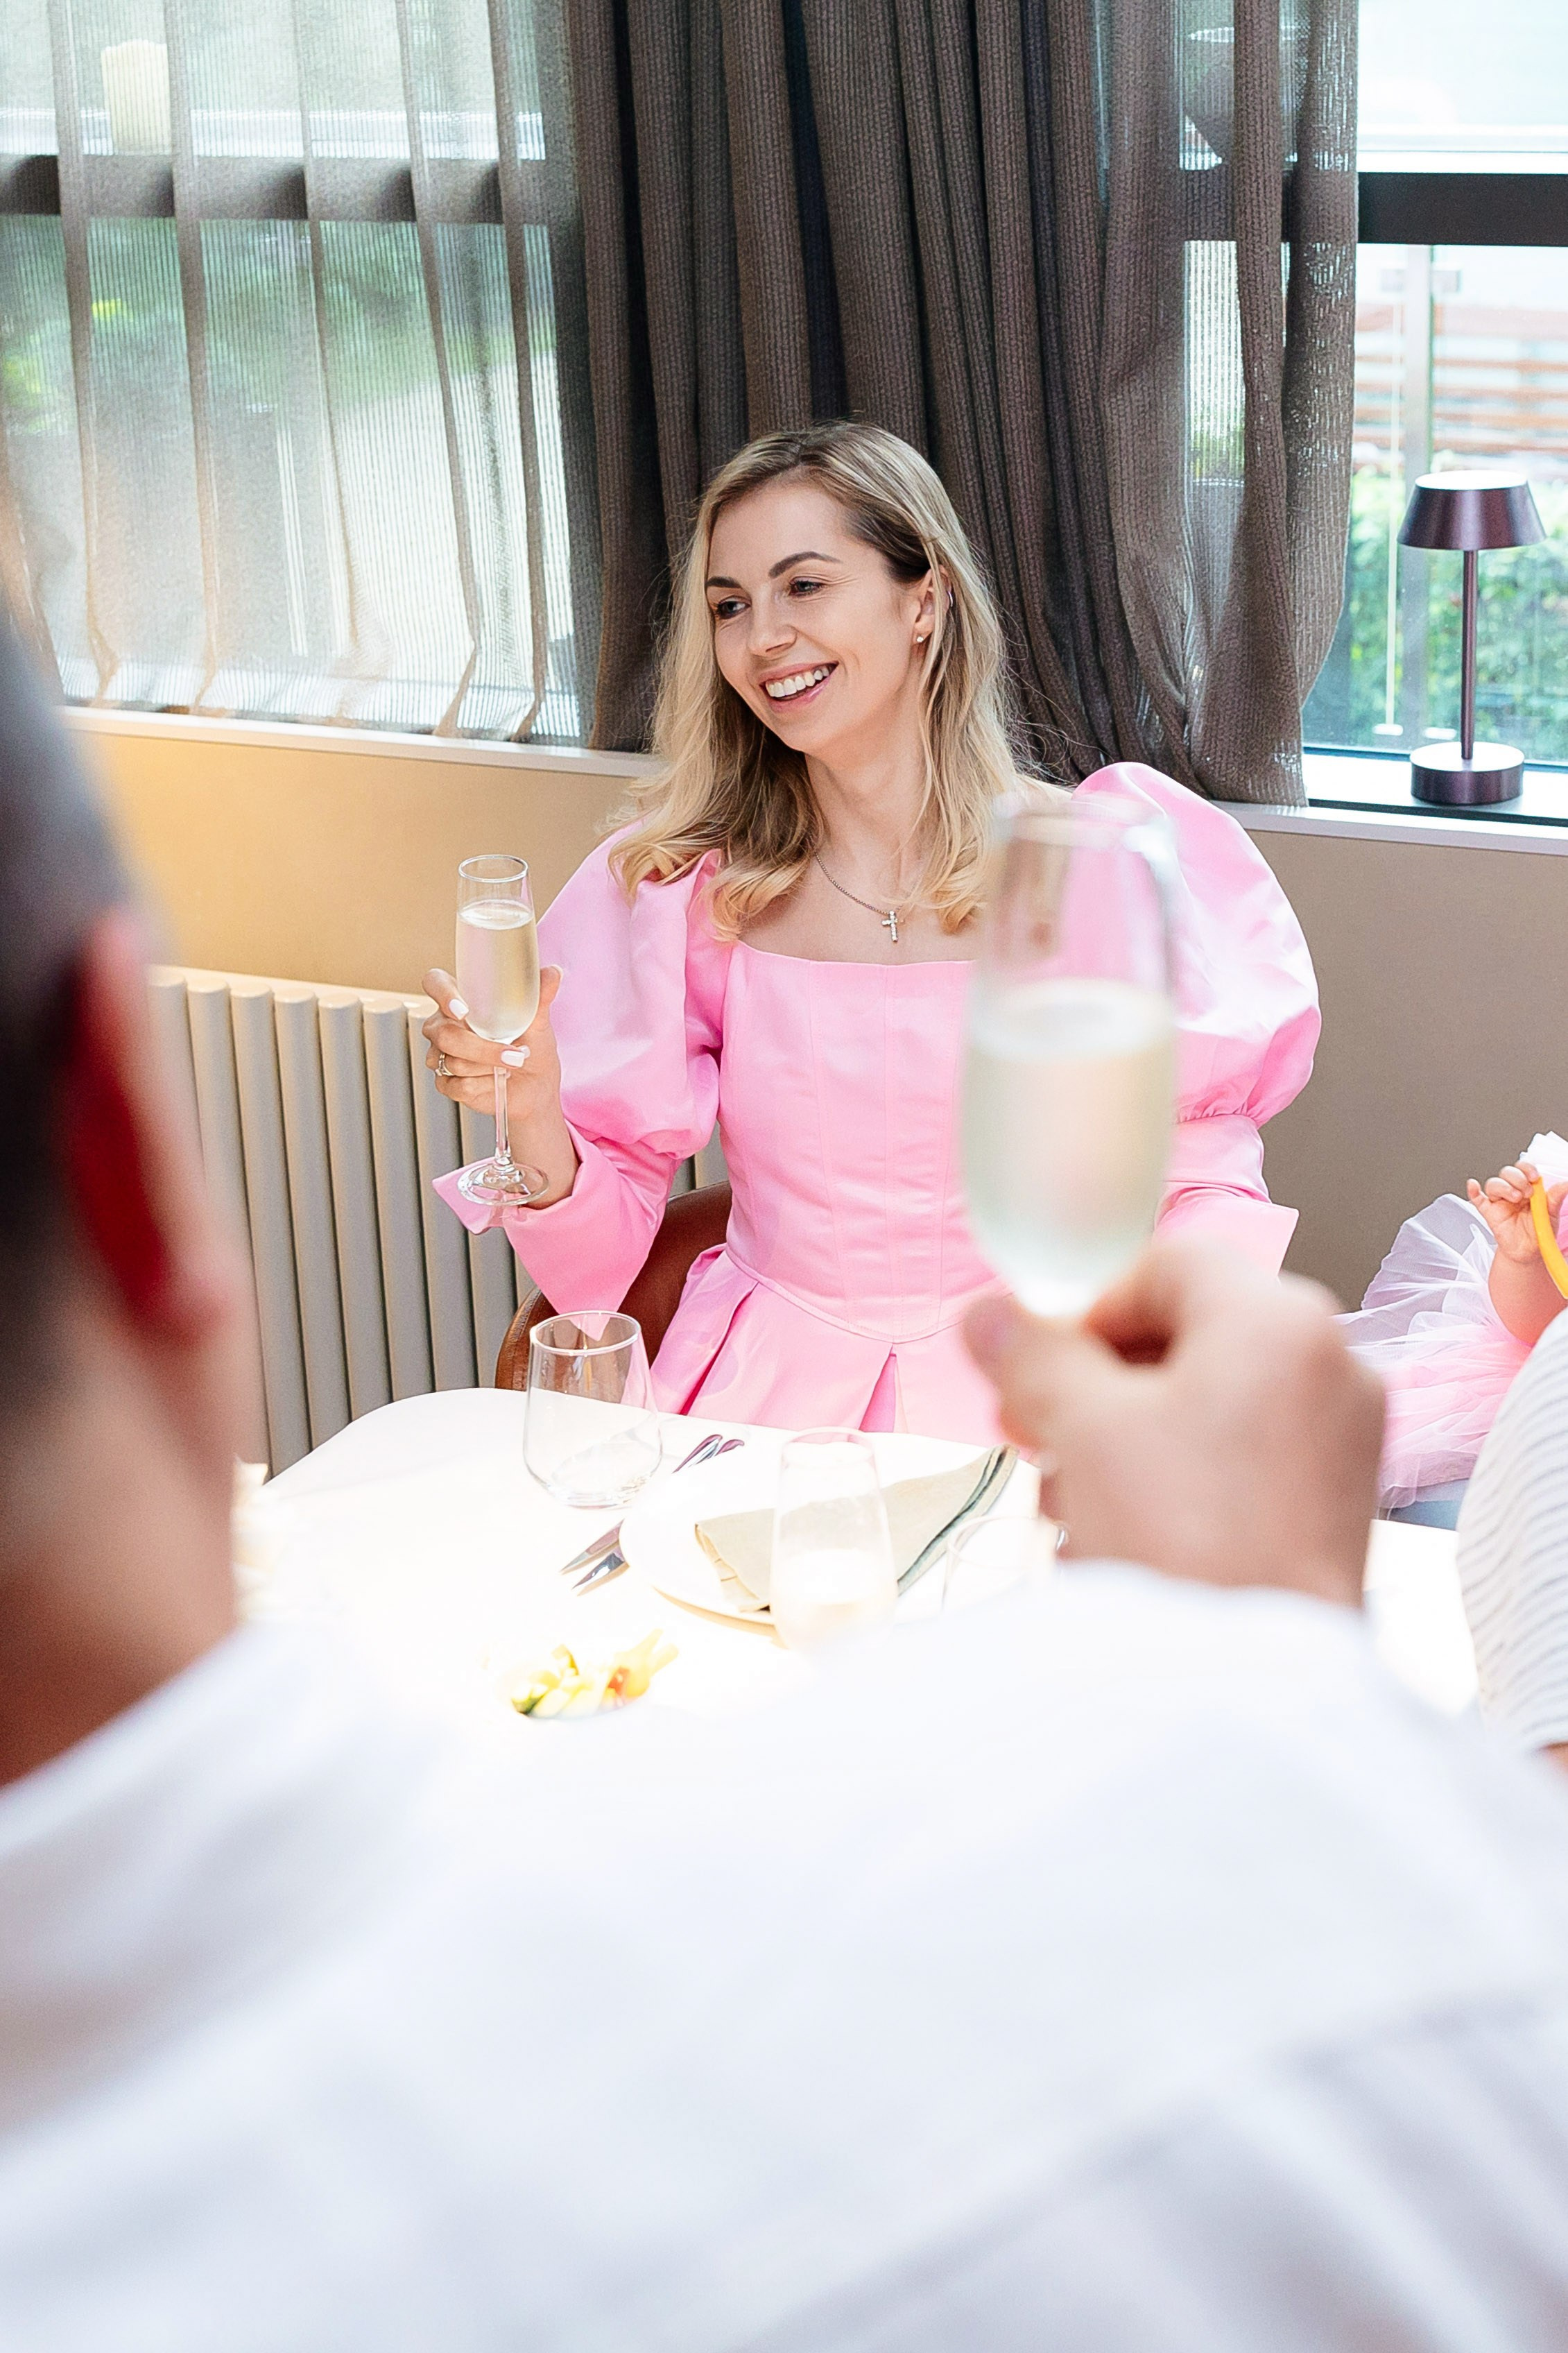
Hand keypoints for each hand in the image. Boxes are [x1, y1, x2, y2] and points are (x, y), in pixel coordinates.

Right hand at [421, 965, 577, 1204]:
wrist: (536, 1095)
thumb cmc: (536, 1053)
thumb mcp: (541, 1026)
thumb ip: (540, 997)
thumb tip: (554, 971)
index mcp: (465, 1002)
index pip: (435, 982)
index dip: (444, 993)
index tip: (468, 1009)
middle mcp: (445, 1026)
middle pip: (441, 1030)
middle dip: (479, 1046)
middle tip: (514, 1055)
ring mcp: (441, 1056)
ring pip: (446, 1060)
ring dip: (484, 1068)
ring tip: (512, 1070)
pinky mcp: (446, 1085)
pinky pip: (453, 1087)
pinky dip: (480, 1090)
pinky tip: (497, 1088)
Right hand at [963, 1244, 1384, 1608]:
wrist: (1255, 1685)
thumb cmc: (1182, 1541)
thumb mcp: (1083, 1429)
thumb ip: (1032, 1354)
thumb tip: (988, 1314)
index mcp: (1280, 1321)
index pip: (1165, 1264)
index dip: (1082, 1305)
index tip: (1028, 1359)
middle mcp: (1330, 1364)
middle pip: (1186, 1333)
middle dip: (1095, 1378)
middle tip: (1029, 1423)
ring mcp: (1341, 1438)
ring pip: (1208, 1401)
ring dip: (1123, 1430)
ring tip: (1065, 1487)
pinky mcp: (1334, 1506)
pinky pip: (1239, 1456)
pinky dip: (1173, 1472)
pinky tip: (1116, 1526)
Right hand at [1467, 1159, 1567, 1264]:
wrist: (1529, 1253)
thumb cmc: (1539, 1232)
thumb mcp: (1551, 1214)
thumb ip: (1555, 1198)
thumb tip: (1566, 1183)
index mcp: (1528, 1188)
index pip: (1523, 1169)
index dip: (1526, 1168)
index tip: (1534, 1177)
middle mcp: (1512, 1191)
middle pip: (1507, 1173)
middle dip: (1517, 1178)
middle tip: (1526, 1193)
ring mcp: (1499, 1201)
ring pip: (1494, 1183)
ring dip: (1504, 1187)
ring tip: (1515, 1198)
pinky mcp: (1489, 1212)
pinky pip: (1477, 1199)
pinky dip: (1473, 1191)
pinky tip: (1473, 1185)